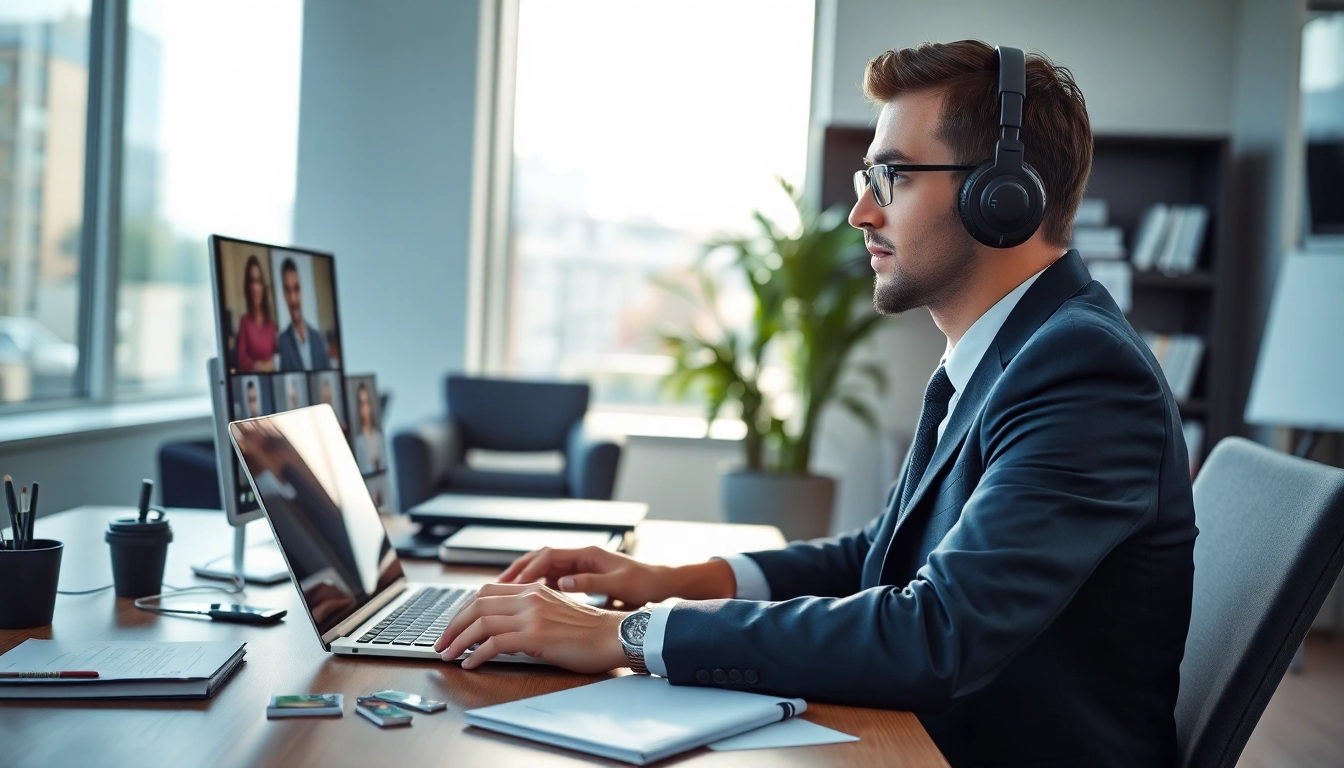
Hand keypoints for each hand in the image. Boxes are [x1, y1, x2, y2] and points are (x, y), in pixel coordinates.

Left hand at [433, 582, 626, 672]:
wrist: (613, 635)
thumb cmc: (588, 630)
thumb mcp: (554, 609)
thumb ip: (529, 610)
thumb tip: (502, 625)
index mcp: (532, 589)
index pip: (485, 591)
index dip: (463, 608)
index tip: (453, 626)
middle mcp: (529, 597)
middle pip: (476, 604)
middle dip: (453, 625)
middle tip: (442, 643)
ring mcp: (532, 615)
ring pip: (481, 622)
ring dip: (459, 641)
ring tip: (449, 655)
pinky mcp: (536, 635)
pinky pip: (495, 643)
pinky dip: (477, 654)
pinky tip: (471, 664)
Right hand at [498, 546, 674, 606]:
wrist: (660, 583)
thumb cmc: (643, 583)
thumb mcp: (618, 585)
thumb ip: (590, 584)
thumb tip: (561, 584)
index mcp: (587, 554)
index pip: (548, 556)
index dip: (529, 569)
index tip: (514, 584)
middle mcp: (579, 556)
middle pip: (539, 559)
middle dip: (517, 571)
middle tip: (498, 586)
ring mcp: (578, 566)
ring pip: (542, 569)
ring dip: (523, 579)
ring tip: (503, 594)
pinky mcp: (580, 577)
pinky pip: (550, 579)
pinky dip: (535, 587)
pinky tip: (523, 602)